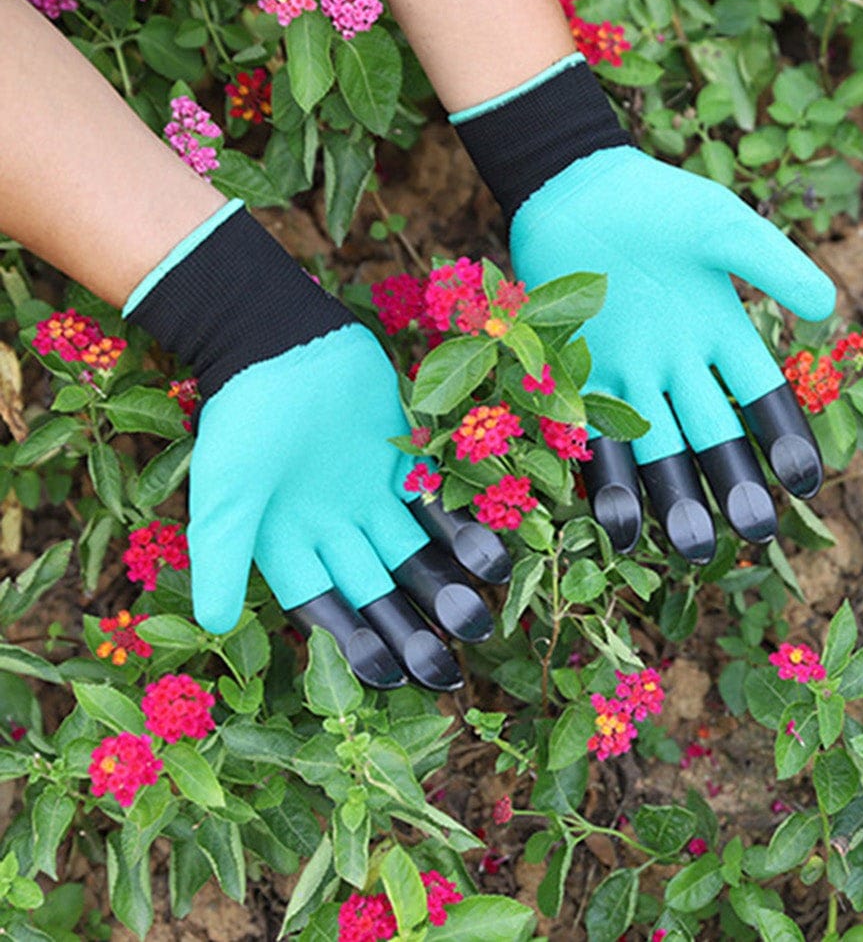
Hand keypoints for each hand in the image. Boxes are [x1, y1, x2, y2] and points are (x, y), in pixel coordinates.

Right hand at [127, 204, 508, 688]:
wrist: (280, 337)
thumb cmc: (244, 417)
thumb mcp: (225, 492)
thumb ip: (221, 555)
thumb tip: (213, 627)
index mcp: (289, 544)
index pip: (328, 610)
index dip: (357, 646)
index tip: (391, 681)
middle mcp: (333, 528)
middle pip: (378, 591)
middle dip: (411, 632)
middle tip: (448, 675)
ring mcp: (371, 495)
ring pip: (414, 554)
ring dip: (445, 588)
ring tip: (480, 623)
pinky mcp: (403, 459)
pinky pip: (439, 503)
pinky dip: (464, 529)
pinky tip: (494, 560)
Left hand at [510, 145, 834, 557]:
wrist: (577, 192)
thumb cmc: (656, 203)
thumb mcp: (721, 227)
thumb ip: (771, 262)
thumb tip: (827, 306)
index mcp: (722, 333)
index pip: (761, 397)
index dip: (782, 439)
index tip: (805, 485)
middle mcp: (679, 365)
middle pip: (709, 435)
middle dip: (727, 484)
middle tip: (746, 534)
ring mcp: (630, 372)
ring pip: (654, 445)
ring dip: (667, 494)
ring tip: (682, 545)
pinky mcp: (578, 371)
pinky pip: (592, 428)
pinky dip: (601, 468)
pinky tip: (611, 513)